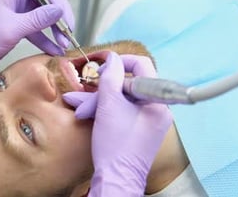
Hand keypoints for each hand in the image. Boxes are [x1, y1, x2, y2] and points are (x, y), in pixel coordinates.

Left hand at [0, 0, 73, 89]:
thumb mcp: (12, 29)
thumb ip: (37, 19)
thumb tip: (58, 11)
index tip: (62, 12)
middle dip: (58, 15)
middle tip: (68, 30)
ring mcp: (16, 14)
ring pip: (43, 17)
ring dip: (55, 30)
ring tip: (64, 43)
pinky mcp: (16, 29)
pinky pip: (36, 31)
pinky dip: (46, 39)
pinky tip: (55, 50)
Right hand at [63, 53, 172, 195]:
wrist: (116, 178)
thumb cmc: (115, 145)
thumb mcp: (109, 105)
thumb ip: (111, 77)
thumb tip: (112, 58)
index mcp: (156, 101)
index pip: (142, 66)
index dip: (120, 62)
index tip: (102, 68)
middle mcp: (157, 109)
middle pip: (129, 85)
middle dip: (103, 88)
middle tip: (86, 92)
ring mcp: (149, 121)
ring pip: (123, 99)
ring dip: (100, 101)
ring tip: (79, 107)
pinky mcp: (139, 130)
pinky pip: (123, 112)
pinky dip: (106, 111)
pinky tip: (88, 113)